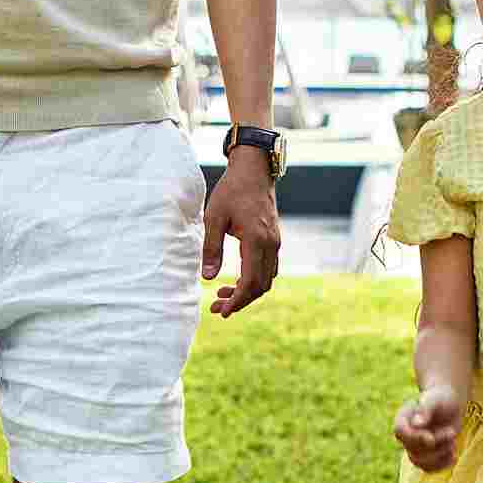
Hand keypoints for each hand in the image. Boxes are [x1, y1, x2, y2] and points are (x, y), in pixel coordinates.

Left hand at [201, 153, 281, 317]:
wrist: (254, 171)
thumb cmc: (231, 191)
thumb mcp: (214, 218)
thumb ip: (211, 249)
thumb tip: (207, 277)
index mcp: (256, 241)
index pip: (250, 283)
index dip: (236, 301)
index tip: (221, 311)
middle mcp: (271, 245)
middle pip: (261, 287)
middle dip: (240, 301)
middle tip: (216, 307)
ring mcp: (275, 243)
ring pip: (266, 279)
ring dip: (247, 292)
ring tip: (222, 293)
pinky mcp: (274, 240)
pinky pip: (269, 268)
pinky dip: (254, 280)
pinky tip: (237, 278)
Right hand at [394, 379, 466, 470]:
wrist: (450, 406)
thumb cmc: (441, 399)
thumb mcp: (435, 400)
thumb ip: (426, 410)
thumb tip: (416, 424)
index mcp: (403, 417)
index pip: (400, 431)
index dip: (415, 438)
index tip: (431, 438)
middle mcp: (405, 434)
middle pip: (412, 448)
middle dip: (435, 444)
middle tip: (452, 432)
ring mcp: (414, 446)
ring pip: (419, 462)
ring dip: (439, 456)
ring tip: (453, 444)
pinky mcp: (425, 456)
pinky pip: (428, 468)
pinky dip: (442, 465)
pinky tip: (454, 456)